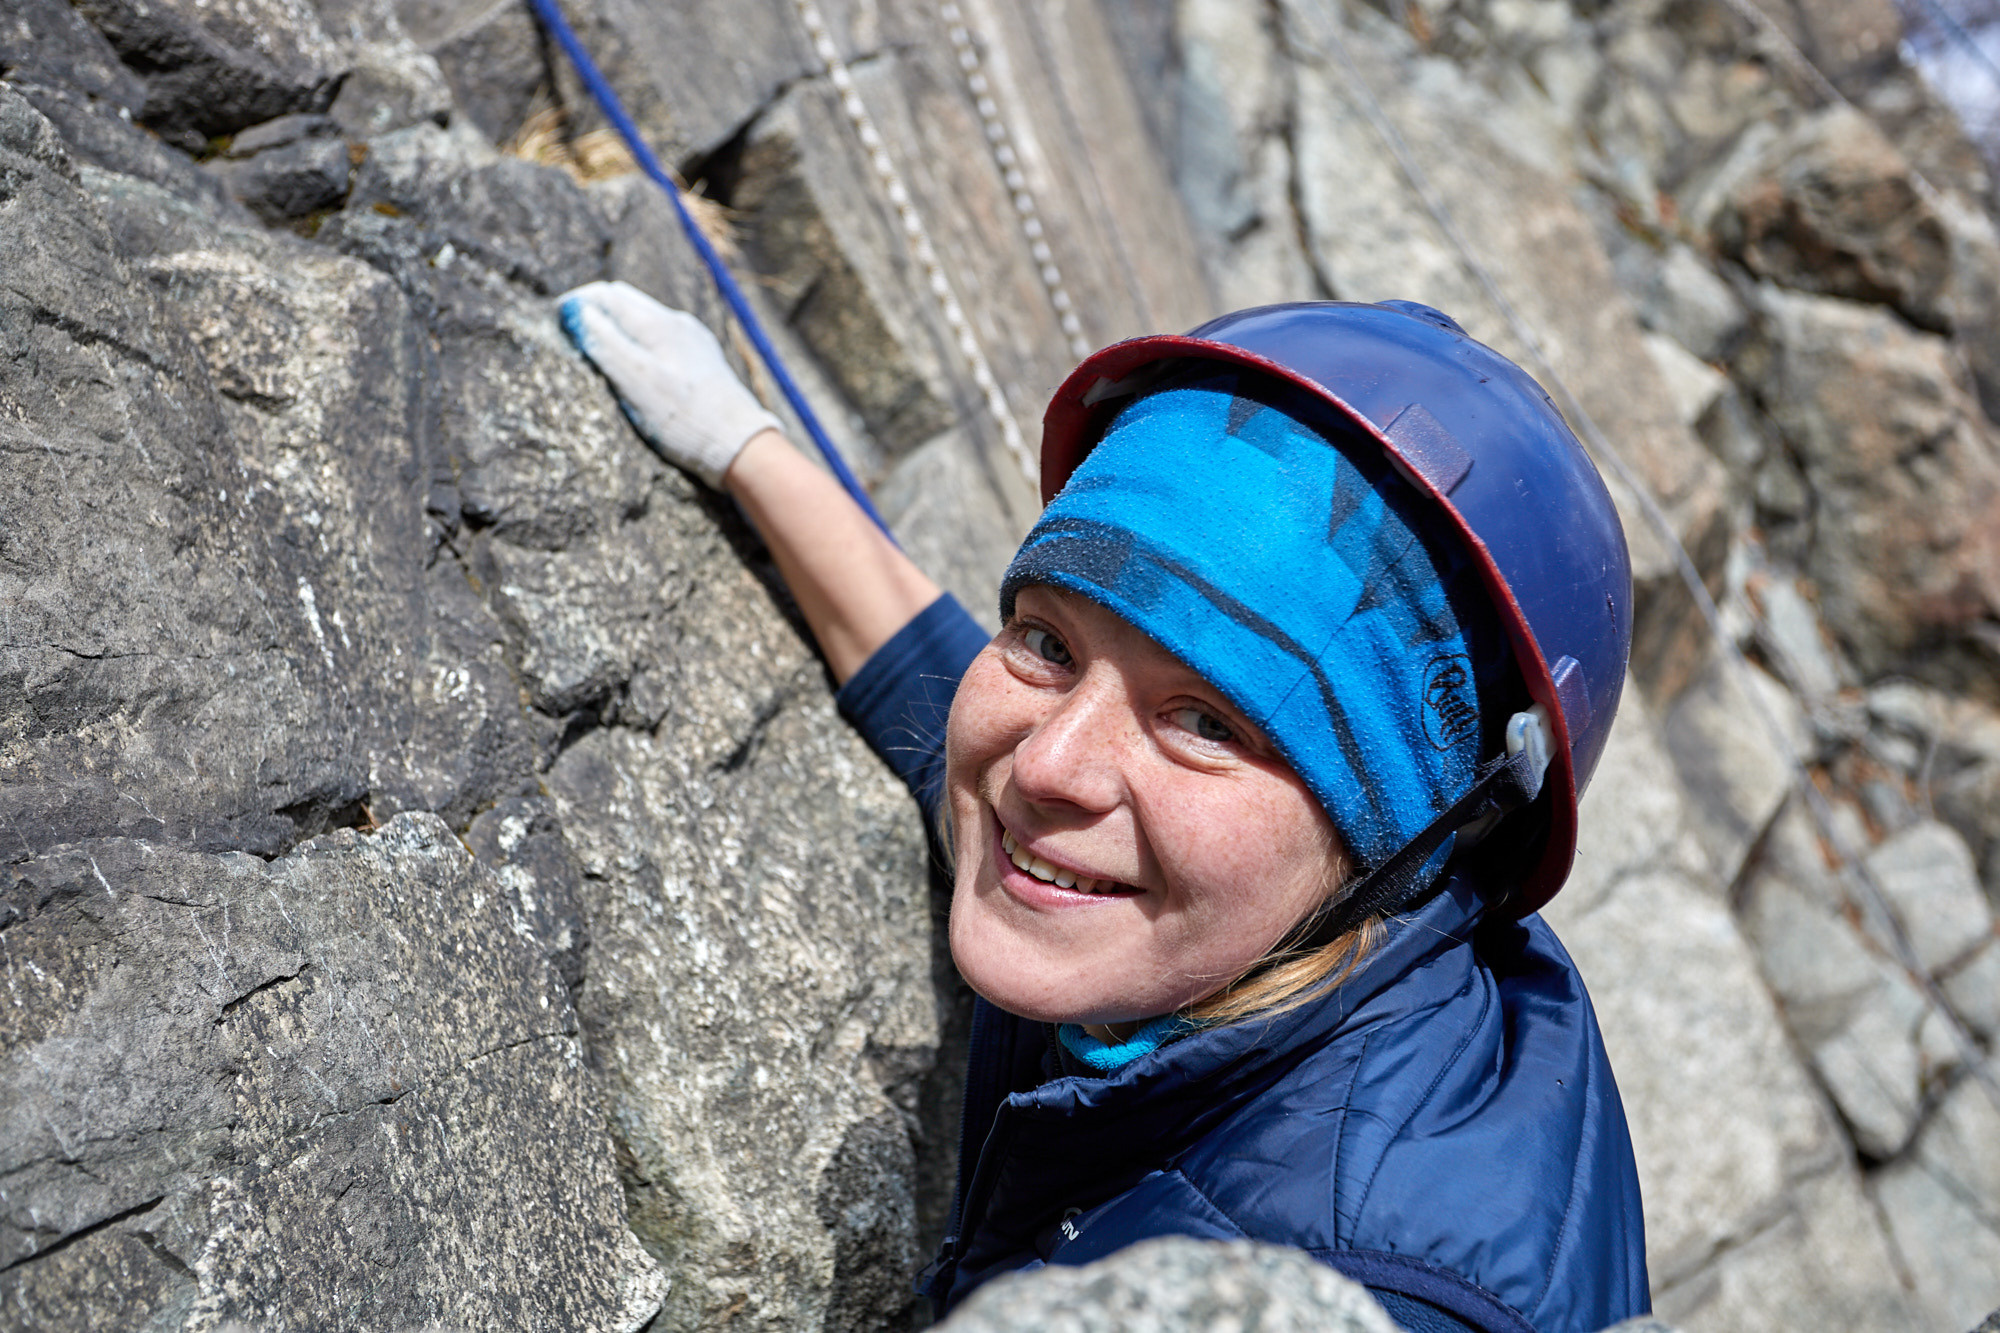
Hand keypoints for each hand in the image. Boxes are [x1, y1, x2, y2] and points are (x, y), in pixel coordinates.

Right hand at [558, 280, 780, 487]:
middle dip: (596, 309)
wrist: (740, 445)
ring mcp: (694, 341)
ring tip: (599, 347)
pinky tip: (638, 364)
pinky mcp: (703, 360)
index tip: (556, 319)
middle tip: (572, 330)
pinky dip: (641, 342)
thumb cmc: (684, 418)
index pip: (607, 295)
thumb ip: (604, 343)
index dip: (577, 304)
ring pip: (646, 319)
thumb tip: (575, 311)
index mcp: (658, 325)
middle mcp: (678, 324)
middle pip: (627, 302)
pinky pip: (664, 339)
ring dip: (619, 325)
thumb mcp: (635, 381)